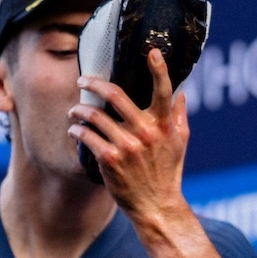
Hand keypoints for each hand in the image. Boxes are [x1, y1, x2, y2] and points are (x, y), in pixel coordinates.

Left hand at [71, 49, 191, 227]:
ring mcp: (127, 146)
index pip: (164, 90)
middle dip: (94, 83)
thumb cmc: (168, 173)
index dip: (159, 68)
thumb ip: (180, 117)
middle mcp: (146, 132)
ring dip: (79, 110)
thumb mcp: (181, 143)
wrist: (157, 206)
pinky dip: (76, 131)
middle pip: (116, 95)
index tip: (151, 51)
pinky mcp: (109, 160)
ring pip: (95, 116)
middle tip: (82, 80)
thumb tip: (182, 93)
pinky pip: (86, 137)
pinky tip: (74, 131)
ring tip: (74, 111)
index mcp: (165, 125)